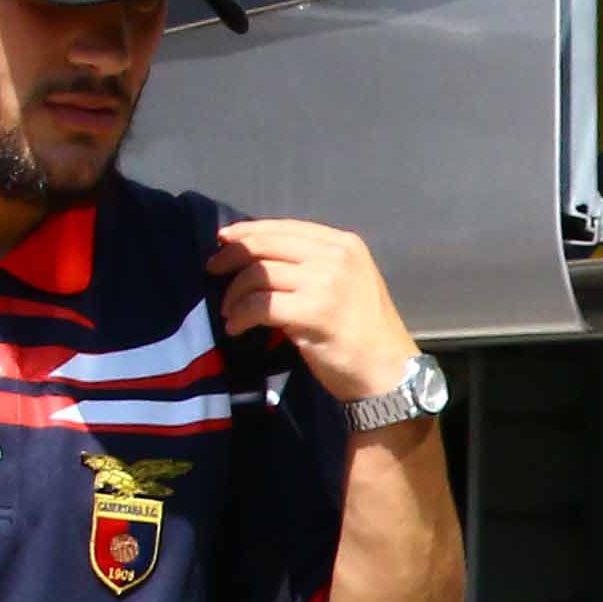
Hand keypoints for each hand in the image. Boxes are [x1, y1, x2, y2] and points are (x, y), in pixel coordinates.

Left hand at [208, 219, 423, 415]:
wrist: (389, 373)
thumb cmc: (363, 333)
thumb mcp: (345, 283)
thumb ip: (310, 265)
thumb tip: (257, 257)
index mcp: (343, 243)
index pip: (283, 227)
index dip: (247, 232)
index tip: (223, 242)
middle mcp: (335, 256)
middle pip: (265, 246)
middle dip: (231, 257)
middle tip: (213, 272)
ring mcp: (327, 282)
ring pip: (259, 275)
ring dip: (234, 294)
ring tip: (230, 312)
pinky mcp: (315, 312)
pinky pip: (260, 305)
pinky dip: (241, 316)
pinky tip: (237, 327)